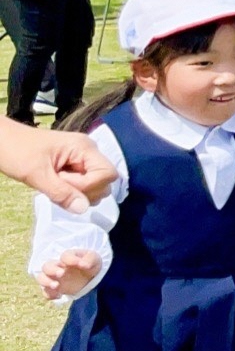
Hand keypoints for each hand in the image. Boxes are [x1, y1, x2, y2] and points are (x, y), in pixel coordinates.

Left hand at [0, 122, 114, 212]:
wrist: (1, 141)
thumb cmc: (16, 151)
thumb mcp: (37, 174)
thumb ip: (61, 192)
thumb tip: (83, 209)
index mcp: (84, 148)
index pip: (107, 174)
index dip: (89, 186)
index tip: (62, 182)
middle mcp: (88, 151)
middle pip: (104, 181)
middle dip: (82, 190)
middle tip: (55, 183)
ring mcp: (81, 158)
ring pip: (94, 185)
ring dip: (75, 191)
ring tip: (53, 183)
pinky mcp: (73, 164)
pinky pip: (82, 183)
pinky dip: (70, 189)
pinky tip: (53, 183)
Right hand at [38, 249, 100, 300]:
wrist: (91, 278)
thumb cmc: (90, 264)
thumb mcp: (94, 259)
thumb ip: (90, 259)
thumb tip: (83, 264)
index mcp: (69, 257)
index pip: (65, 256)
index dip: (71, 259)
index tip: (80, 264)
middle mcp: (58, 266)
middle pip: (47, 266)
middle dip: (52, 270)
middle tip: (61, 274)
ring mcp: (54, 278)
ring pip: (41, 278)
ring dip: (46, 282)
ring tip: (56, 286)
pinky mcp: (55, 289)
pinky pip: (46, 292)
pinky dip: (49, 294)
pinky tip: (59, 295)